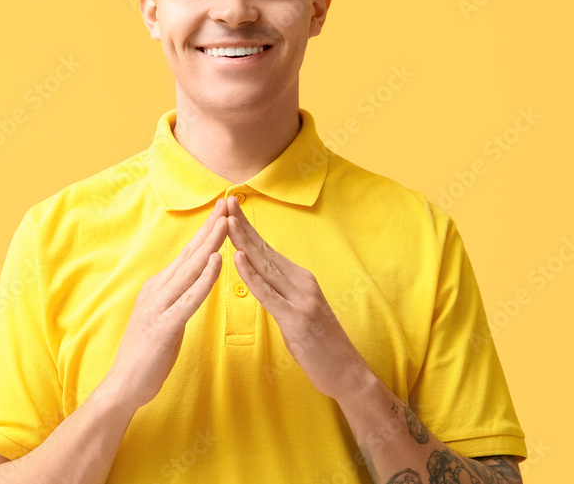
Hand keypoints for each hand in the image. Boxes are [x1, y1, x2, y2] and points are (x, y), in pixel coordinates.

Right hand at [104, 198, 226, 410]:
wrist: (124, 385)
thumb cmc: (147, 353)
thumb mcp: (164, 316)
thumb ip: (176, 296)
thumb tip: (191, 280)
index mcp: (159, 287)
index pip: (187, 254)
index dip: (204, 231)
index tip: (221, 210)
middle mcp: (157, 289)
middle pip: (190, 254)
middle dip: (210, 228)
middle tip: (227, 203)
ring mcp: (159, 306)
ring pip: (190, 270)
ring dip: (210, 245)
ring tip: (226, 223)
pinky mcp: (165, 325)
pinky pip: (189, 299)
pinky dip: (204, 279)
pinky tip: (216, 262)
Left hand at [226, 196, 370, 400]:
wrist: (348, 372)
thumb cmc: (320, 345)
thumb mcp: (299, 310)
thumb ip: (282, 292)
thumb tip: (261, 277)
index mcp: (300, 279)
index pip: (267, 248)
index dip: (248, 228)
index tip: (230, 208)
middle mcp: (302, 282)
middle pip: (264, 250)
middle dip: (242, 225)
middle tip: (225, 200)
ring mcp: (301, 299)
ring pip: (265, 266)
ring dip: (243, 242)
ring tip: (226, 221)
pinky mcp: (296, 319)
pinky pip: (269, 294)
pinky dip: (251, 275)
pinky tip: (238, 259)